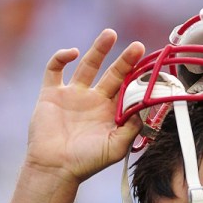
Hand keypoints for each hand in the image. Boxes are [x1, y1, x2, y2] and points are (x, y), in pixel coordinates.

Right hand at [26, 29, 144, 183]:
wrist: (56, 168)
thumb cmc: (87, 162)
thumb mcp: (117, 147)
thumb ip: (132, 127)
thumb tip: (146, 108)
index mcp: (110, 112)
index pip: (127, 89)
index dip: (137, 78)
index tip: (150, 68)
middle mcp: (93, 101)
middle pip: (112, 74)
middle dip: (125, 60)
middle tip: (138, 47)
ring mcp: (72, 95)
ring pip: (88, 65)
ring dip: (99, 49)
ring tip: (111, 34)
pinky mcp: (51, 94)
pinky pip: (54, 69)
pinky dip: (61, 57)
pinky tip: (73, 53)